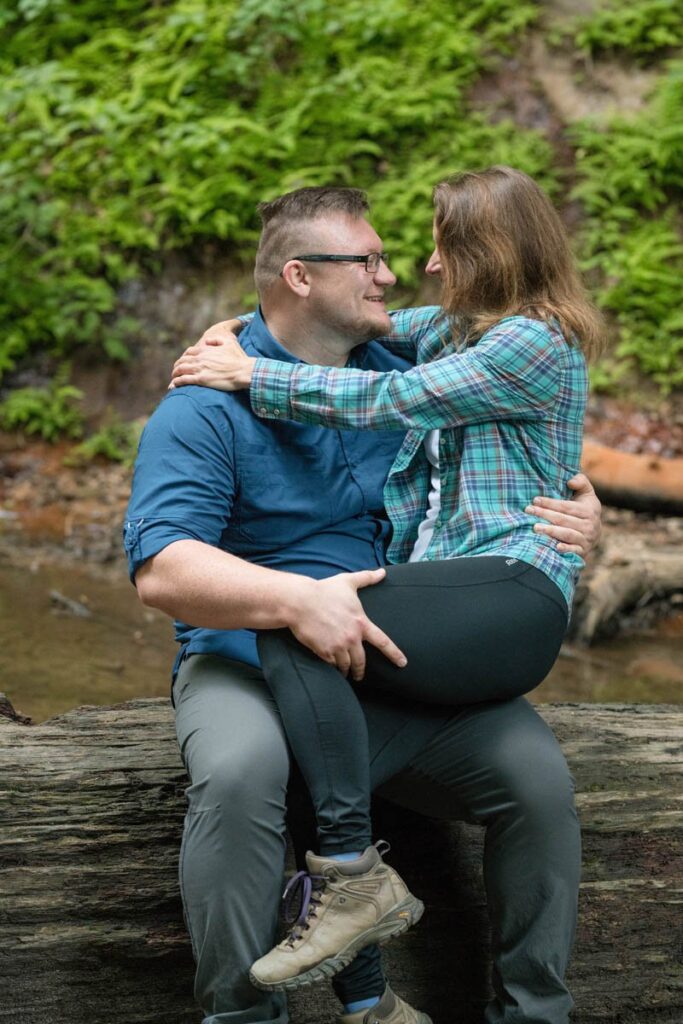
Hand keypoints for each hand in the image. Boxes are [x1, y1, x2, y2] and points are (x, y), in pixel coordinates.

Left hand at [170, 320, 254, 390]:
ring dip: (175, 375)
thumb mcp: (229, 343)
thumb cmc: (239, 358)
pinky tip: (173, 386)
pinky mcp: (201, 380)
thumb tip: (206, 341)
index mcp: (205, 350)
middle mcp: (200, 358)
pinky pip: (184, 380)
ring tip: (173, 380)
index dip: (184, 357)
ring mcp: (200, 369)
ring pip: (180, 370)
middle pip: (182, 361)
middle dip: (177, 366)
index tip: (183, 362)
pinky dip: (176, 383)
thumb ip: (216, 340)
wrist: (243, 371)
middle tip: (176, 372)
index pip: (189, 352)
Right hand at [287, 569, 406, 680]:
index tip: (403, 663)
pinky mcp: (323, 652)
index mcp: (361, 623)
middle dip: (360, 671)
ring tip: (344, 672)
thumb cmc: (324, 590)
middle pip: (361, 661)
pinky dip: (332, 665)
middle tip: (359, 675)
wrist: (300, 601)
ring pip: (345, 665)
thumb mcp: (348, 582)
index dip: (394, 654)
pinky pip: (331, 664)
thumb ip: (367, 578)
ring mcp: (337, 646)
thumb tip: (382, 572)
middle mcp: (352, 637)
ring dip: (345, 670)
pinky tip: (330, 664)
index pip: (383, 642)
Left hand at [525, 473, 601, 556]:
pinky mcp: (583, 551)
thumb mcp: (586, 493)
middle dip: (545, 514)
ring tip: (535, 528)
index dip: (550, 503)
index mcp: (589, 510)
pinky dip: (566, 549)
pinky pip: (575, 551)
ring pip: (567, 534)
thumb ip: (580, 482)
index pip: (566, 506)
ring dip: (551, 531)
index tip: (535, 500)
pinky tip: (556, 547)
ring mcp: (587, 539)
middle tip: (528, 511)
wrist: (595, 533)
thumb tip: (570, 482)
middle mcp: (590, 525)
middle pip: (563, 520)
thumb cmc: (584, 508)